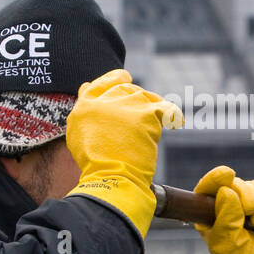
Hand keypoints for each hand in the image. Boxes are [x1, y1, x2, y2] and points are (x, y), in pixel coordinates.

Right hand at [65, 68, 183, 238]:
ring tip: (153, 128)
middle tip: (141, 121)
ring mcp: (126, 103)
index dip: (117, 79)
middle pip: (128, 89)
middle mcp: (106, 98)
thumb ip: (84, 106)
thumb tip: (86, 85)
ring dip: (152, 111)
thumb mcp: (77, 129)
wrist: (109, 175)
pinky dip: (173, 116)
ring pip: (146, 98)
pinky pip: (166, 109)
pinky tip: (176, 123)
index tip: (126, 79)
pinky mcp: (145, 113)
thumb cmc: (94, 161)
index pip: (105, 82)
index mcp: (87, 102)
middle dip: (136, 102)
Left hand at [194, 165, 253, 253]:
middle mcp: (230, 207)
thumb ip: (226, 216)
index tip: (228, 175)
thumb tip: (227, 191)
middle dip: (252, 202)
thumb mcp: (227, 242)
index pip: (212, 186)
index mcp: (211, 212)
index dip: (219, 177)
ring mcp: (250, 209)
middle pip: (242, 185)